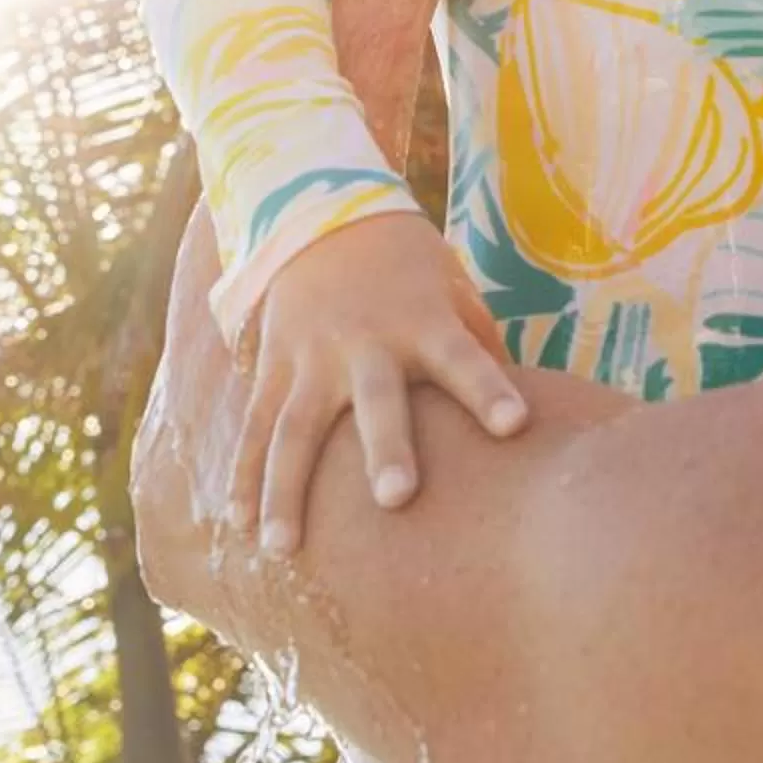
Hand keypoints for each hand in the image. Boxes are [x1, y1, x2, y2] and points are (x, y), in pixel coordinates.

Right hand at [237, 212, 527, 553]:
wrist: (321, 213)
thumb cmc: (407, 266)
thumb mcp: (452, 288)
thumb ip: (481, 346)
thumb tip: (526, 416)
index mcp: (423, 322)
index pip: (463, 358)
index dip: (488, 389)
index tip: (515, 425)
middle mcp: (365, 343)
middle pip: (376, 400)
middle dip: (385, 448)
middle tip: (395, 499)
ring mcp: (312, 357)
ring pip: (294, 428)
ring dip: (286, 490)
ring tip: (281, 549)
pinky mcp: (273, 366)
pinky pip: (255, 426)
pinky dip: (244, 474)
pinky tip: (236, 524)